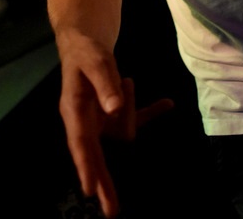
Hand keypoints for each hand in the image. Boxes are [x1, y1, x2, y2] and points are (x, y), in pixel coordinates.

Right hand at [59, 63, 173, 217]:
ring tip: (125, 79)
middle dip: (104, 180)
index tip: (90, 190)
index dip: (86, 166)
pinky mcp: (115, 110)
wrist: (85, 41)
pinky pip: (136, 116)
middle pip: (97, 153)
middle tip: (113, 211)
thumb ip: (105, 83)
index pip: (81, 141)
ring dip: (131, 107)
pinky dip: (151, 110)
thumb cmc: (86, 51)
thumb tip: (114, 109)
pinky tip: (168, 104)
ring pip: (124, 127)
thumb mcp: (96, 60)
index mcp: (74, 109)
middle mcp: (87, 120)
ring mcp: (101, 118)